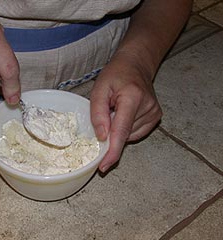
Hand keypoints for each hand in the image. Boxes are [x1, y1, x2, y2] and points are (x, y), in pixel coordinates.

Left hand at [90, 55, 161, 171]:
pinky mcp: (156, 118)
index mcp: (133, 98)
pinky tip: (125, 114)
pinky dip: (126, 128)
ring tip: (117, 109)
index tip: (104, 166)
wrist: (135, 65)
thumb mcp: (99, 88)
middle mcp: (147, 107)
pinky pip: (135, 133)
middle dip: (110, 131)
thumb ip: (98, 112)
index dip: (112, 152)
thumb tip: (102, 137)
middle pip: (123, 134)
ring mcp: (154, 113)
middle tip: (107, 111)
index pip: (121, 132)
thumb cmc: (115, 75)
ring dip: (118, 129)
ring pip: (128, 136)